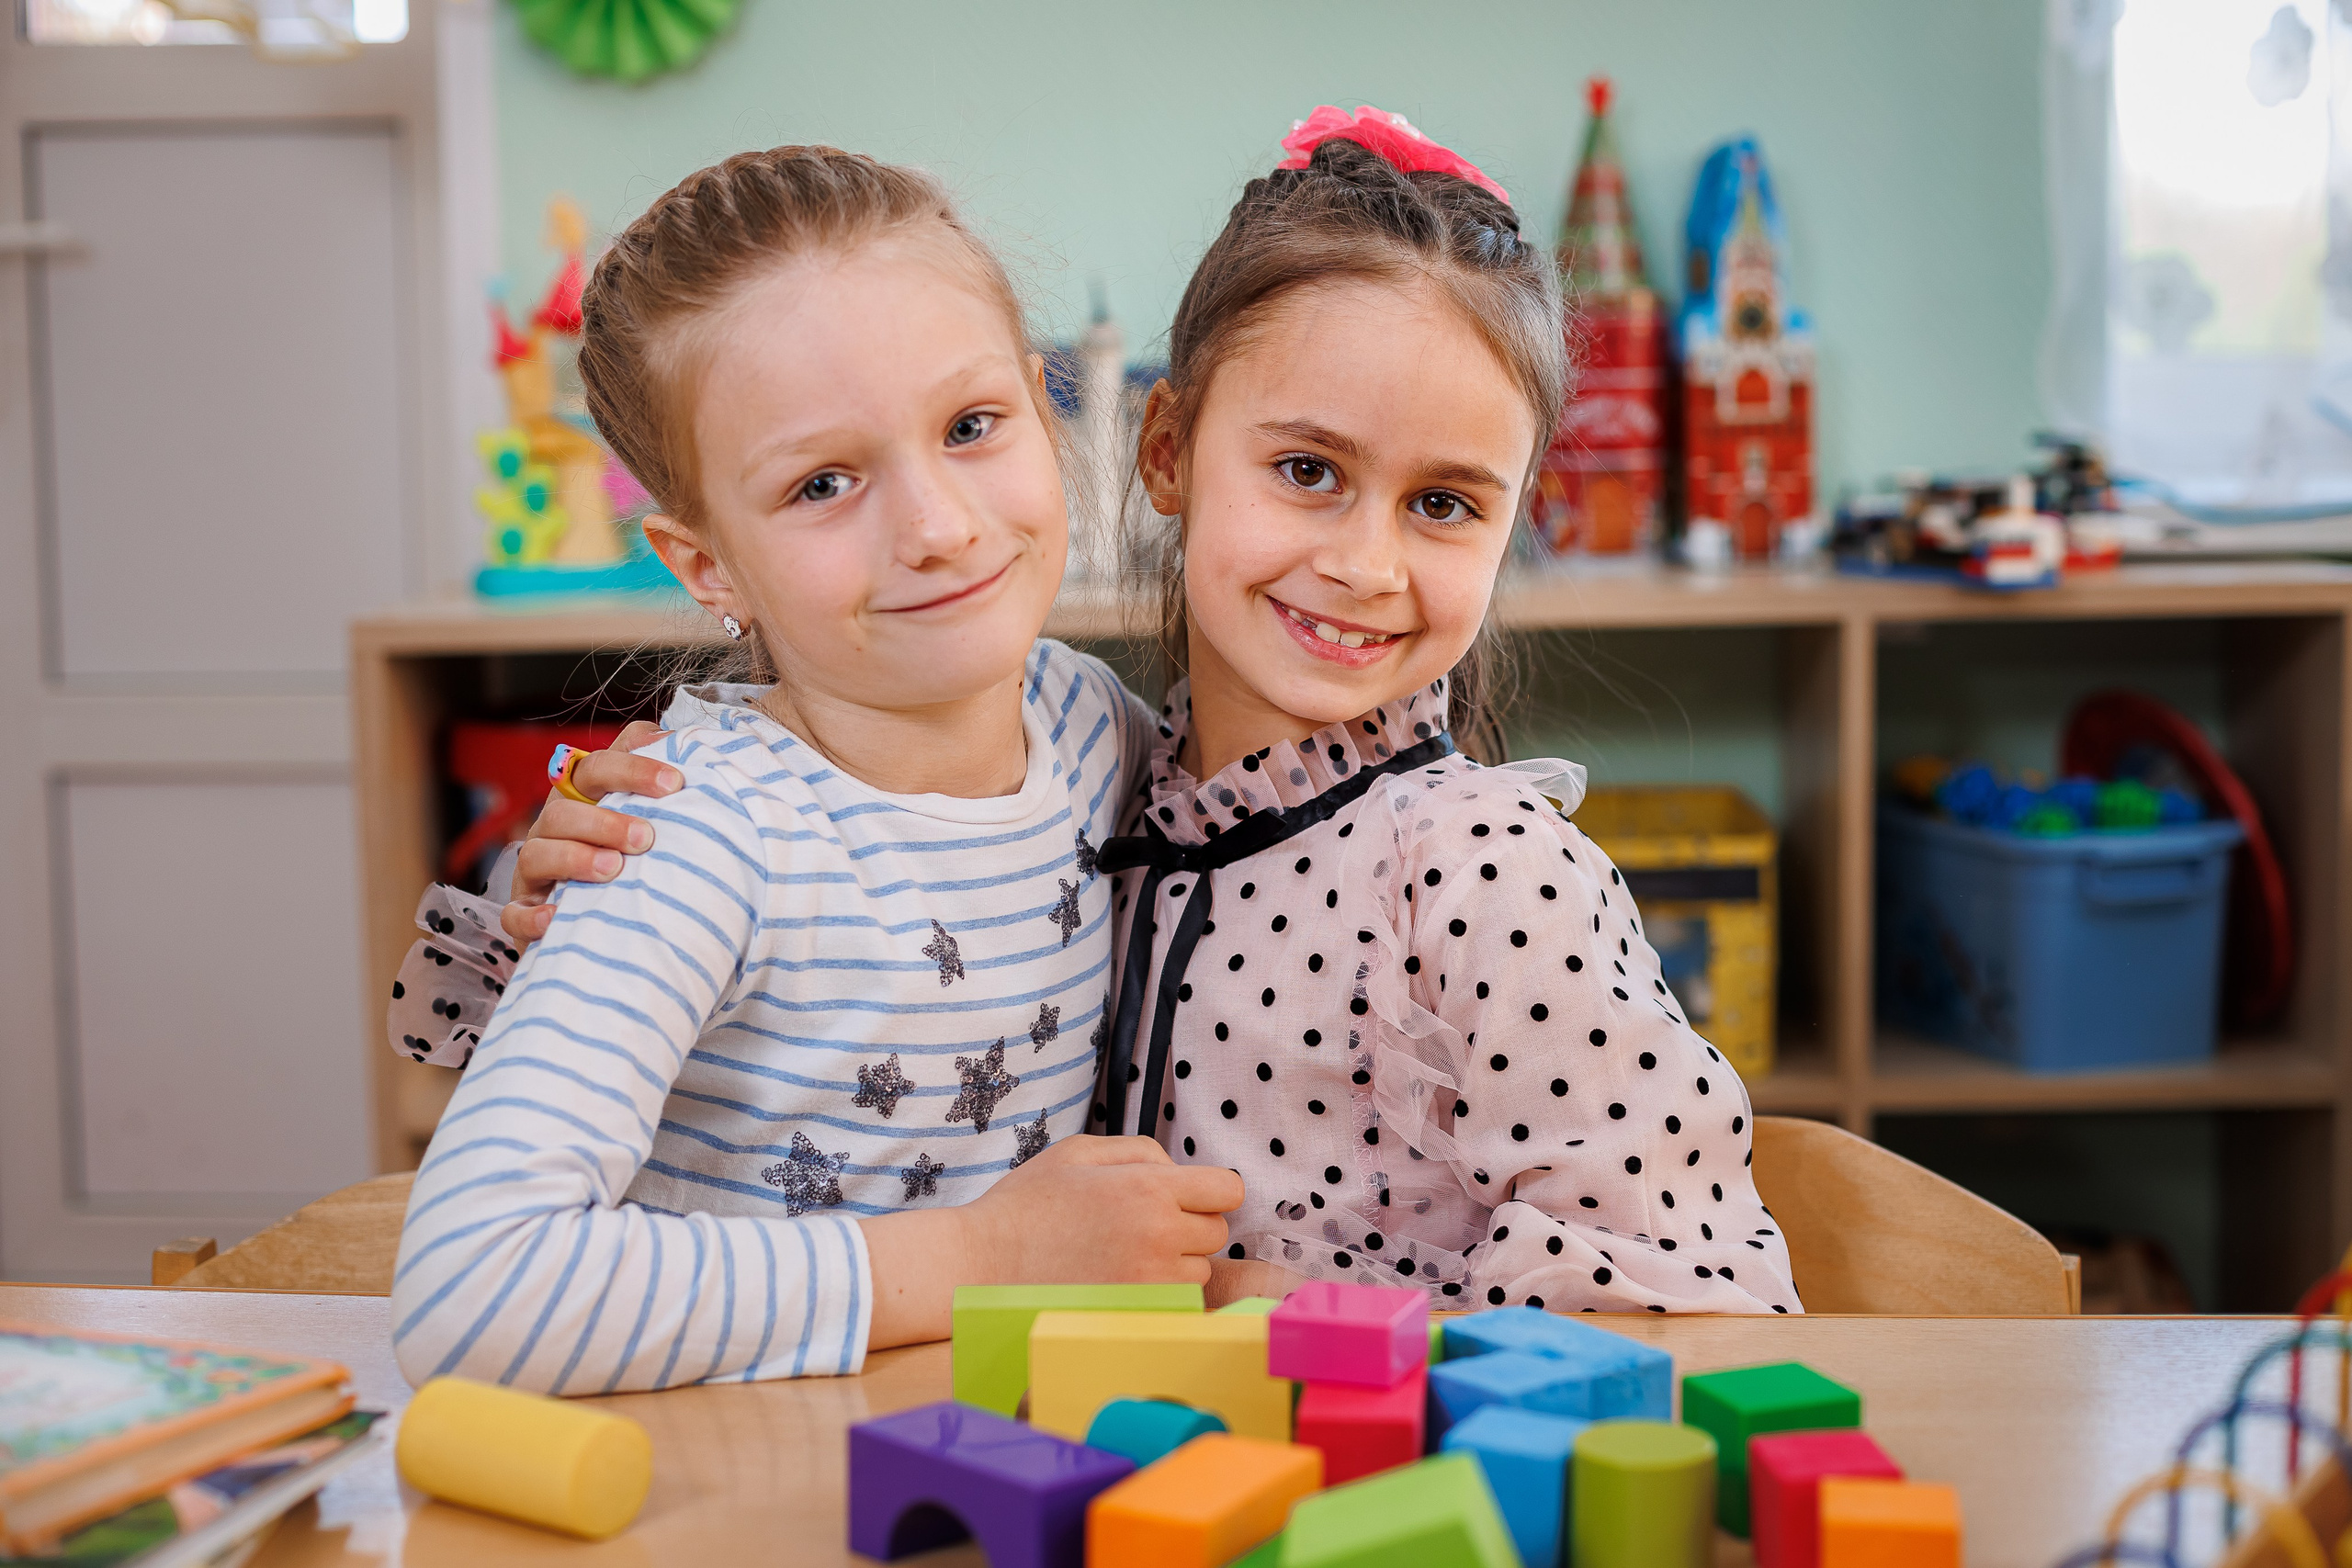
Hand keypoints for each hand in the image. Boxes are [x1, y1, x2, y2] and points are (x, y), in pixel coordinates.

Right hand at [500, 721, 680, 945]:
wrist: (614, 927)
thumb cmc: (636, 864)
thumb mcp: (650, 823)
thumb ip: (661, 787)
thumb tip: (682, 745)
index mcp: (583, 801)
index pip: (595, 769)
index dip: (632, 769)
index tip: (674, 783)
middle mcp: (554, 832)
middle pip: (561, 812)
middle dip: (603, 821)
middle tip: (645, 837)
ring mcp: (535, 874)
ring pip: (535, 855)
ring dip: (574, 858)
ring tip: (613, 869)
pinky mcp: (524, 916)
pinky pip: (515, 914)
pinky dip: (531, 916)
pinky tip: (556, 918)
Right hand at [858, 1136, 1243, 1349]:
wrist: (982, 1265)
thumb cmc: (1028, 1204)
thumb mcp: (1079, 1152)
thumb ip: (1140, 1150)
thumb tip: (1179, 1168)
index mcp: (1148, 1187)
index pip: (1228, 1189)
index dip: (1210, 1191)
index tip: (1187, 1196)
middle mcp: (1159, 1235)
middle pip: (1217, 1232)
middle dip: (1190, 1225)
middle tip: (1144, 1226)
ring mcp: (1152, 1282)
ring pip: (1199, 1272)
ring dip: (1177, 1264)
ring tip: (1126, 1256)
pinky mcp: (1138, 1316)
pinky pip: (1177, 1304)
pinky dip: (1160, 1294)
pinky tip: (1122, 1283)